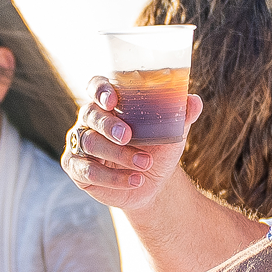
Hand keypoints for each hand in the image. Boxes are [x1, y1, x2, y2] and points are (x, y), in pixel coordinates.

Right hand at [63, 73, 202, 212]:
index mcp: (108, 104)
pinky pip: (87, 171)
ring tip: (145, 164)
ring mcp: (80, 144)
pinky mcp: (76, 168)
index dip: (99, 90)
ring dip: (118, 154)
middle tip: (127, 135)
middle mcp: (90, 120)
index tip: (111, 100)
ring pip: (89, 143)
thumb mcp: (171, 134)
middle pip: (90, 114)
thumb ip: (181, 116)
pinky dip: (112, 178)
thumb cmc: (157, 150)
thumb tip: (194, 101)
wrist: (152, 184)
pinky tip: (135, 180)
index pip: (96, 86)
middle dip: (108, 125)